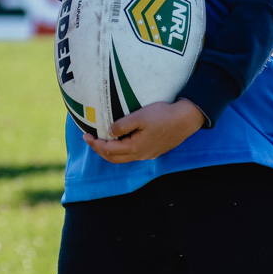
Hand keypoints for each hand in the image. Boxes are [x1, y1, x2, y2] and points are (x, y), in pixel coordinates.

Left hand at [86, 100, 205, 162]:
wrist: (186, 119)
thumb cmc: (163, 115)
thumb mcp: (140, 116)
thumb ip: (122, 125)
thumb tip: (109, 132)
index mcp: (135, 148)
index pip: (108, 150)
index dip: (95, 144)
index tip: (86, 135)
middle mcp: (140, 155)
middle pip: (114, 158)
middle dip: (100, 149)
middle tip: (90, 140)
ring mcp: (148, 154)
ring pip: (124, 157)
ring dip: (111, 151)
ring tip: (102, 140)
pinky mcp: (154, 150)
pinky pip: (133, 154)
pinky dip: (122, 149)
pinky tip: (121, 140)